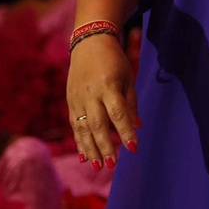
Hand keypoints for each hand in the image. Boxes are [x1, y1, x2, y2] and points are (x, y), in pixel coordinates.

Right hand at [66, 32, 139, 169]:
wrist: (89, 42)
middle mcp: (91, 93)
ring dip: (91, 149)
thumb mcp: (128, 77)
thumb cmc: (114, 61)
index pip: (118, 113)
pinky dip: (79, 142)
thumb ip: (131, 103)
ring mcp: (77, 98)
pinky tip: (85, 157)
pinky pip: (74, 125)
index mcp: (108, 85)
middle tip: (113, 164)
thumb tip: (138, 127)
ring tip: (99, 167)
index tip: (133, 148)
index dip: (125, 131)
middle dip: (105, 145)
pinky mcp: (70, 101)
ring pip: (83, 128)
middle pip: (98, 123)